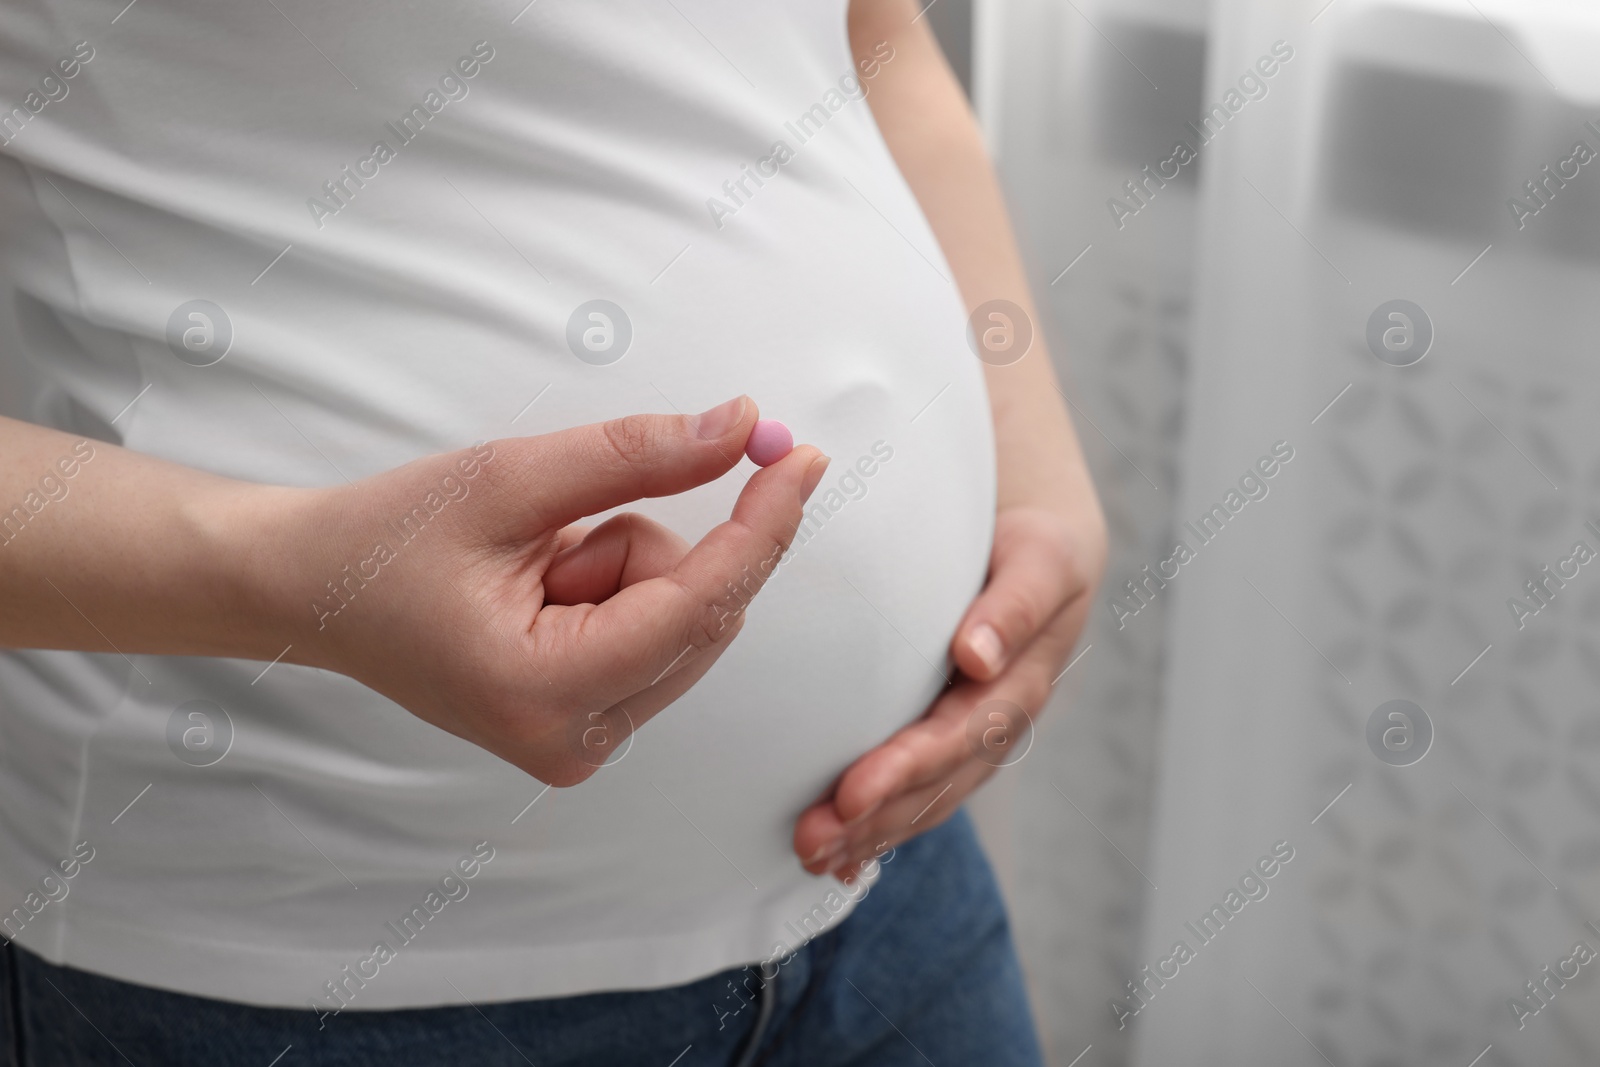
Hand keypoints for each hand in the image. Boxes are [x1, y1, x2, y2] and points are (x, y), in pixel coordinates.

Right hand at [262, 396, 828, 785]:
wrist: (315, 593)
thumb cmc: (388, 538)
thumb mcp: (509, 477)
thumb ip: (636, 455)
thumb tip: (741, 428)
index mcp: (543, 692)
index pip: (697, 606)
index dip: (760, 527)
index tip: (802, 457)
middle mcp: (574, 742)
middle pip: (701, 616)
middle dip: (650, 547)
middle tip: (561, 531)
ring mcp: (582, 746)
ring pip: (686, 623)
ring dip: (630, 570)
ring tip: (533, 567)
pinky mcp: (586, 730)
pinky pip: (661, 637)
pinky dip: (622, 593)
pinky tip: (545, 591)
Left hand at [792, 504, 1104, 879]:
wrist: (1041, 554)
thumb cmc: (1034, 549)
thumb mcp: (1040, 560)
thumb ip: (1014, 606)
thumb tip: (976, 655)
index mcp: (1016, 688)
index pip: (957, 738)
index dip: (906, 769)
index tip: (852, 793)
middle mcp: (994, 727)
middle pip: (935, 786)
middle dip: (874, 819)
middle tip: (812, 841)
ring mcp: (970, 741)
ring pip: (922, 801)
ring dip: (868, 833)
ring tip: (811, 856)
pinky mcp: (942, 739)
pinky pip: (912, 792)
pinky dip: (876, 828)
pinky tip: (836, 861)